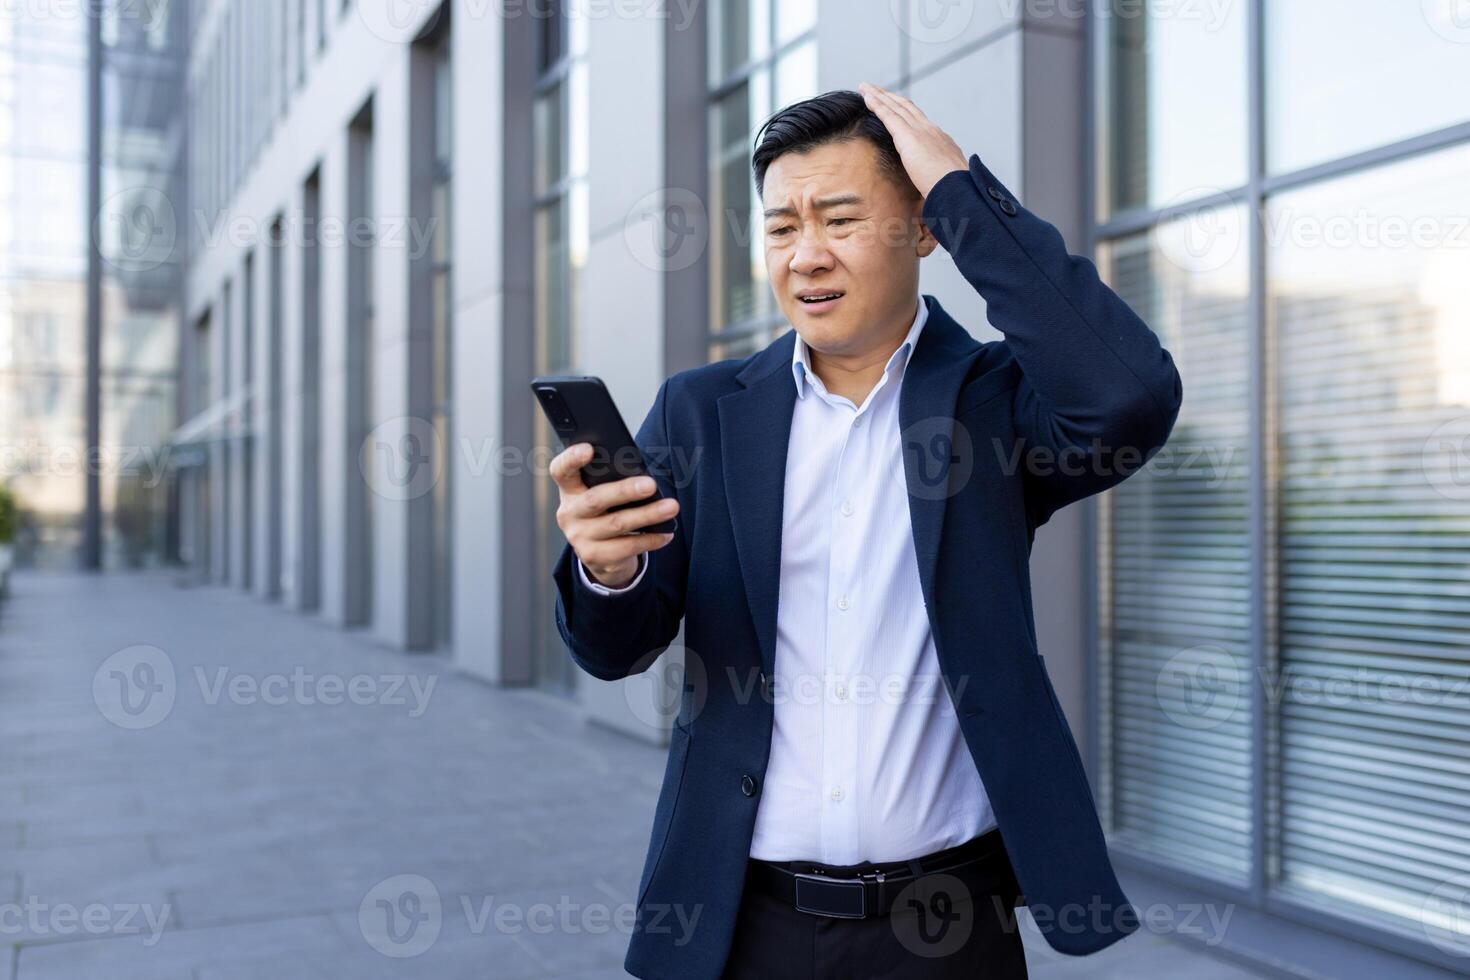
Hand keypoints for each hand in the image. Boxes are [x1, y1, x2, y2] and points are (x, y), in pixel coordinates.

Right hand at [550, 442, 679, 588]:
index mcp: (570, 490)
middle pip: (595, 499)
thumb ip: (611, 482)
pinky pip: (628, 546)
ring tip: (671, 507)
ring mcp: (580, 537)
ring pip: (617, 524)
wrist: (601, 556)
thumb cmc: (607, 512)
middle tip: (651, 485)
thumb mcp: (603, 496)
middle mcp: (569, 513)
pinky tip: (666, 533)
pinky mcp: (595, 557)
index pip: (561, 470)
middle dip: (625, 491)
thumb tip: (643, 475)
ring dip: (648, 514)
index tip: (589, 448)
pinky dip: (651, 539)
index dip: (571, 459)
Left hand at [858, 82, 968, 198]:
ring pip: (895, 107)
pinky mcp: (908, 136)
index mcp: (940, 141)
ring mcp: (920, 131)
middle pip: (906, 108)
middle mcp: (930, 130)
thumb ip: (935, 181)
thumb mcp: (944, 182)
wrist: (958, 189)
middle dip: (890, 97)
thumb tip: (931, 193)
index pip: (919, 121)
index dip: (905, 111)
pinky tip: (866, 97)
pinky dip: (876, 104)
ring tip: (865, 87)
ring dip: (879, 95)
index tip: (894, 105)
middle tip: (875, 89)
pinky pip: (888, 115)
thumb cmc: (953, 193)